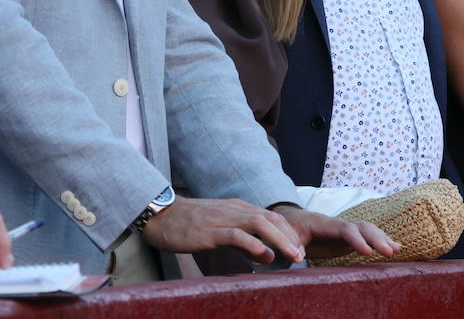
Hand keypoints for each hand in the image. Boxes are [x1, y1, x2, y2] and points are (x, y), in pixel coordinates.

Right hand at [138, 197, 304, 263]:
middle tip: (301, 255)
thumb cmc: (190, 223)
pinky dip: (254, 244)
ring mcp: (223, 218)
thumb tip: (263, 252)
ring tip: (292, 256)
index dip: (287, 232)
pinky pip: (237, 235)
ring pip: (259, 224)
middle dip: (289, 237)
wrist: (161, 216)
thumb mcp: (221, 228)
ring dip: (280, 240)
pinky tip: (264, 256)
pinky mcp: (210, 231)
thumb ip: (242, 238)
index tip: (298, 249)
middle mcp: (234, 210)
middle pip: (270, 218)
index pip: (270, 216)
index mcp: (238, 208)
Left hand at [269, 204, 398, 260]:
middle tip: (390, 251)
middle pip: (361, 227)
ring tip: (397, 249)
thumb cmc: (289, 228)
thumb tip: (299, 255)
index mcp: (324, 223)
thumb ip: (293, 243)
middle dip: (377, 238)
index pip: (344, 229)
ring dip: (382, 238)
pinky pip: (368, 237)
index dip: (356, 239)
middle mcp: (339, 224)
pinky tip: (395, 248)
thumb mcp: (286, 235)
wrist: (291, 220)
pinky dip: (381, 241)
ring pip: (368, 230)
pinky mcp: (349, 238)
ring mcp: (346, 230)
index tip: (367, 252)